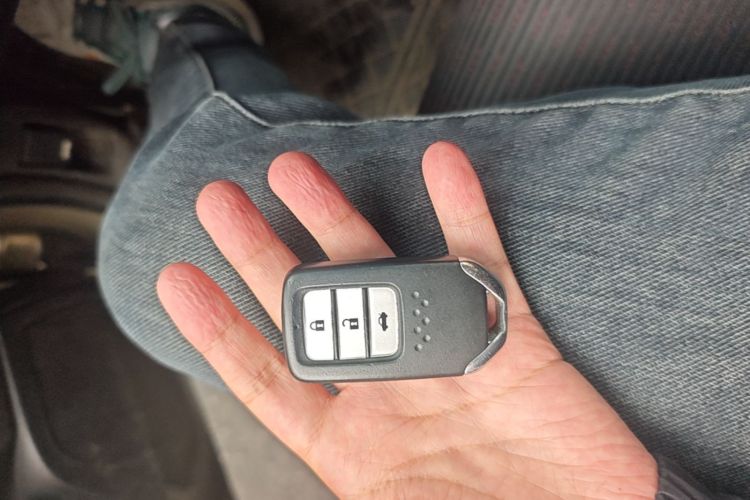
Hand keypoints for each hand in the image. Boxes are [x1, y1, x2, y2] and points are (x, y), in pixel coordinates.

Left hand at [157, 142, 656, 498]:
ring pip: (382, 270)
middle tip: (222, 201)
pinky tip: (442, 166)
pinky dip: (465, 211)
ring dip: (338, 217)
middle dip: (260, 252)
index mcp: (353, 444)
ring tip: (294, 171)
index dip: (219, 329)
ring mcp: (446, 355)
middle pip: (312, 306)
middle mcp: (390, 389)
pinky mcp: (511, 336)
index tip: (178, 279)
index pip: (266, 376)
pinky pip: (482, 261)